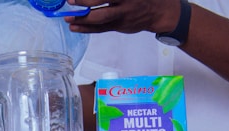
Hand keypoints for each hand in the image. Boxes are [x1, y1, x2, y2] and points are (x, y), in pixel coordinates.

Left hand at [64, 0, 179, 34]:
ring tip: (68, 18)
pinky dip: (86, 28)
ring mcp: (122, 15)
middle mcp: (124, 1)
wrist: (160, 11)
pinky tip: (75, 27)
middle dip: (84, 1)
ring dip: (82, 19)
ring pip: (99, 18)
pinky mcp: (119, 26)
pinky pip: (100, 29)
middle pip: (101, 0)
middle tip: (70, 1)